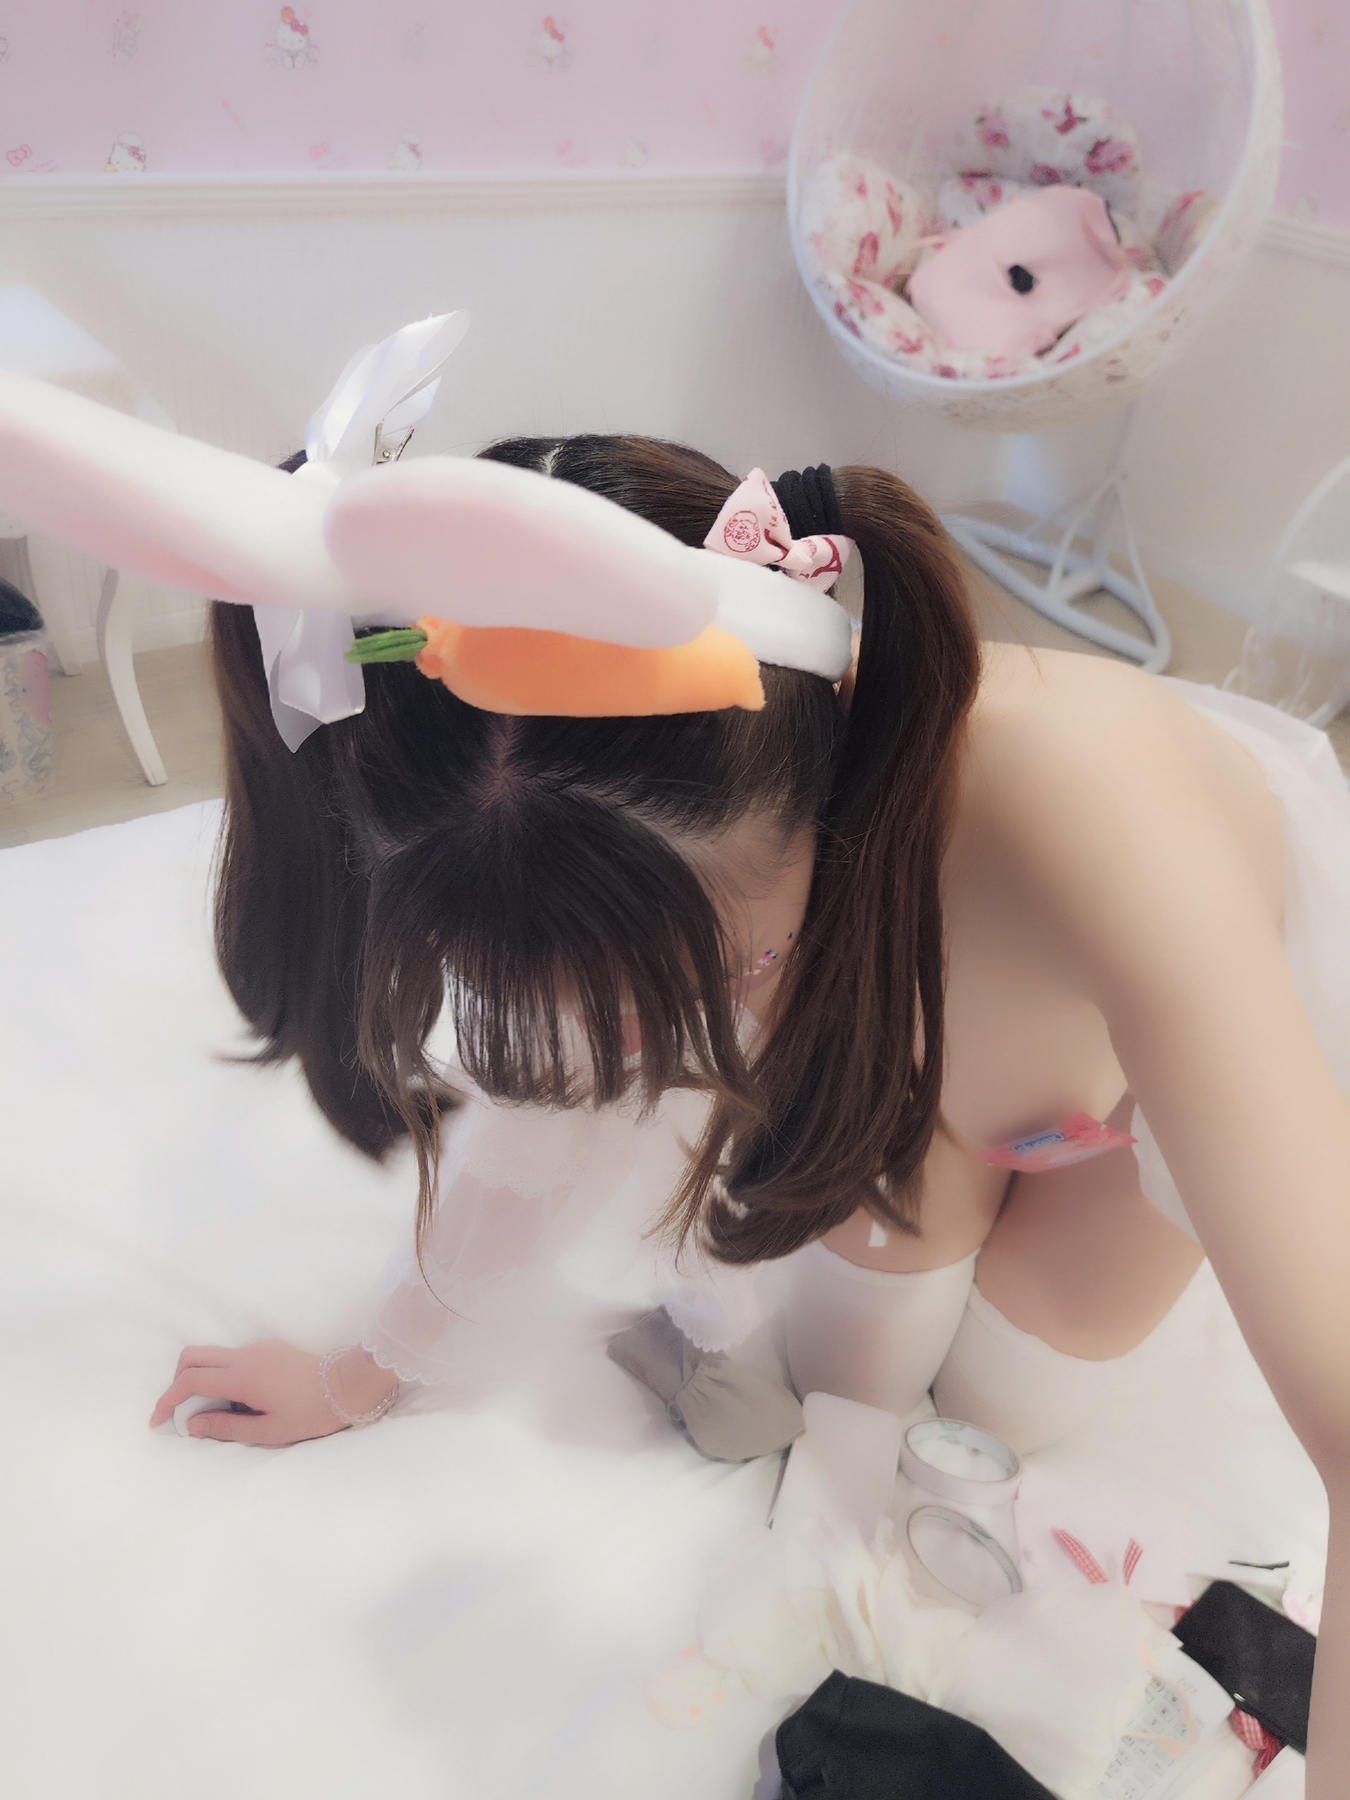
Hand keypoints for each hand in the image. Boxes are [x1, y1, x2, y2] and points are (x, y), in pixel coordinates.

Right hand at [148, 1339, 397, 1445]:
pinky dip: (222, 1374)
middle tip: (179, 1410)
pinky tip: (238, 1399)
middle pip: (193, 1356)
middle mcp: (245, 1355)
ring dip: (200, 1377)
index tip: (158, 1421)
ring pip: (212, 1354)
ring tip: (212, 1410)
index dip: (167, 1399)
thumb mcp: (267, 1431)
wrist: (347, 1386)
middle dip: (176, 1381)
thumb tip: (191, 1425)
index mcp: (242, 1377)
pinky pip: (233, 1356)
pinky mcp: (269, 1347)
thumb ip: (225, 1428)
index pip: (190, 1380)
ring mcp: (258, 1347)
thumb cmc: (310, 1413)